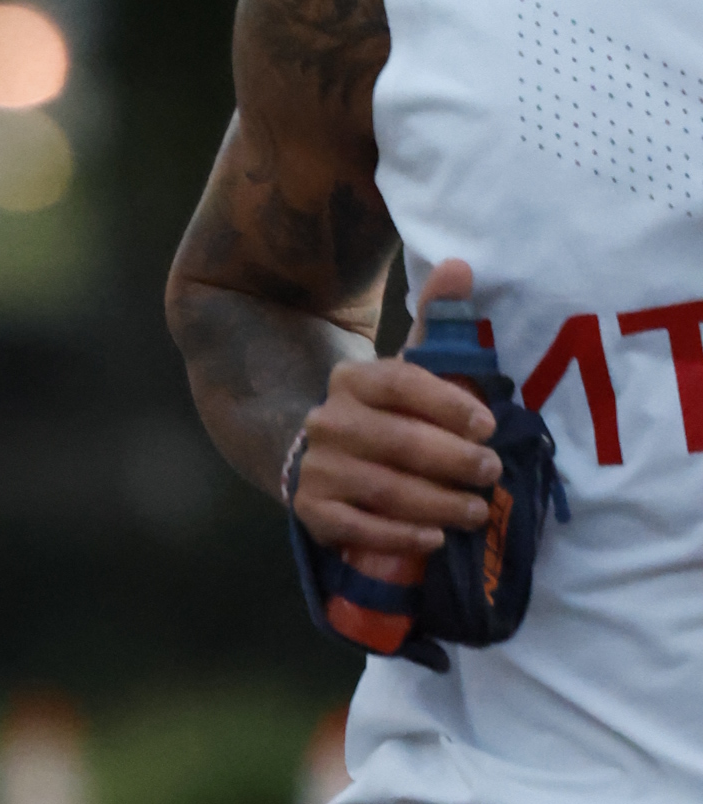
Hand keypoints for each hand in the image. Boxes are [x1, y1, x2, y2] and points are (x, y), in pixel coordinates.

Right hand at [289, 257, 498, 562]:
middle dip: (455, 461)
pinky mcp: (311, 511)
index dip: (450, 406)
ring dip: (438, 504)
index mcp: (354, 379)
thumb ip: (438, 322)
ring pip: (384, 488)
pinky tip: (436, 538)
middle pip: (398, 443)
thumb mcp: (411, 368)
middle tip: (492, 473)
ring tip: (477, 511)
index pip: (403, 385)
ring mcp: (317, 468)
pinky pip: (358, 528)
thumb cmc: (387, 414)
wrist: (322, 458)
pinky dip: (401, 536)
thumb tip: (460, 264)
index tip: (490, 426)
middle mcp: (328, 421)